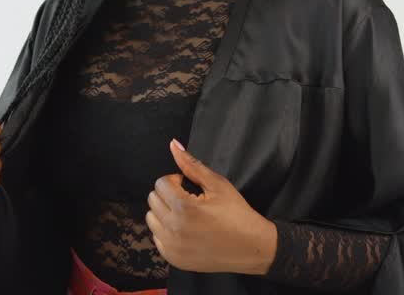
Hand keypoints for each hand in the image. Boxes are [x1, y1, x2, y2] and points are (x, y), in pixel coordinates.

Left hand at [146, 138, 278, 275]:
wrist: (251, 247)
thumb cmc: (237, 213)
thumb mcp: (217, 184)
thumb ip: (191, 165)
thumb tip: (173, 144)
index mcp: (183, 207)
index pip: (160, 183)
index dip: (176, 181)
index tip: (190, 188)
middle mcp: (173, 228)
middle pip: (152, 200)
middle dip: (168, 195)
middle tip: (188, 200)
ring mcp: (172, 247)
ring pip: (151, 219)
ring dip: (164, 212)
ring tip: (185, 214)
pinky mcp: (174, 259)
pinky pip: (157, 238)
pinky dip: (166, 231)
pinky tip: (185, 230)